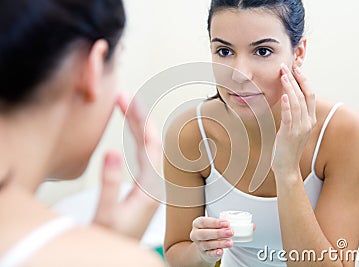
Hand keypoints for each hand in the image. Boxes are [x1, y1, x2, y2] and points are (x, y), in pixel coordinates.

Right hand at [93, 94, 160, 238]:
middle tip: (123, 97)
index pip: (151, 145)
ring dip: (136, 127)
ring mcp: (148, 184)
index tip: (128, 100)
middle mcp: (153, 183)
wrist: (121, 256)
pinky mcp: (142, 188)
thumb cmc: (114, 239)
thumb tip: (112, 151)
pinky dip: (136, 140)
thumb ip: (110, 184)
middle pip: (150, 142)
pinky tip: (131, 134)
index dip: (140, 120)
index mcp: (150, 187)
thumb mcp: (107, 214)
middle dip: (138, 118)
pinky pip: (142, 157)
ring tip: (125, 108)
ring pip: (147, 148)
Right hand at [190, 216, 233, 262]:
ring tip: (230, 242)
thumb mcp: (213, 225)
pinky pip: (209, 254)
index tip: (226, 223)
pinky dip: (215, 253)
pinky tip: (221, 251)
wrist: (207, 246)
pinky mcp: (205, 254)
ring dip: (220, 243)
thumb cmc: (211, 231)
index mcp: (197, 224)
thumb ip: (220, 225)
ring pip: (207, 244)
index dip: (215, 222)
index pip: (203, 222)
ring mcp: (199, 245)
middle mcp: (196, 234)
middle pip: (204, 234)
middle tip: (230, 232)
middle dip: (218, 233)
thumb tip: (228, 227)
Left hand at [272, 64, 315, 176]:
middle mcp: (307, 122)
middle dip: (296, 80)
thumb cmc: (288, 147)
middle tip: (287, 67)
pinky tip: (283, 96)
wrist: (287, 167)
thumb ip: (295, 115)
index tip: (296, 69)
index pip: (310, 95)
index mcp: (310, 120)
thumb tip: (288, 99)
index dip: (304, 80)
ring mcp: (299, 128)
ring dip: (289, 88)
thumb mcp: (295, 128)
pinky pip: (289, 117)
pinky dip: (287, 105)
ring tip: (283, 76)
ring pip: (297, 103)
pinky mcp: (290, 134)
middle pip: (304, 96)